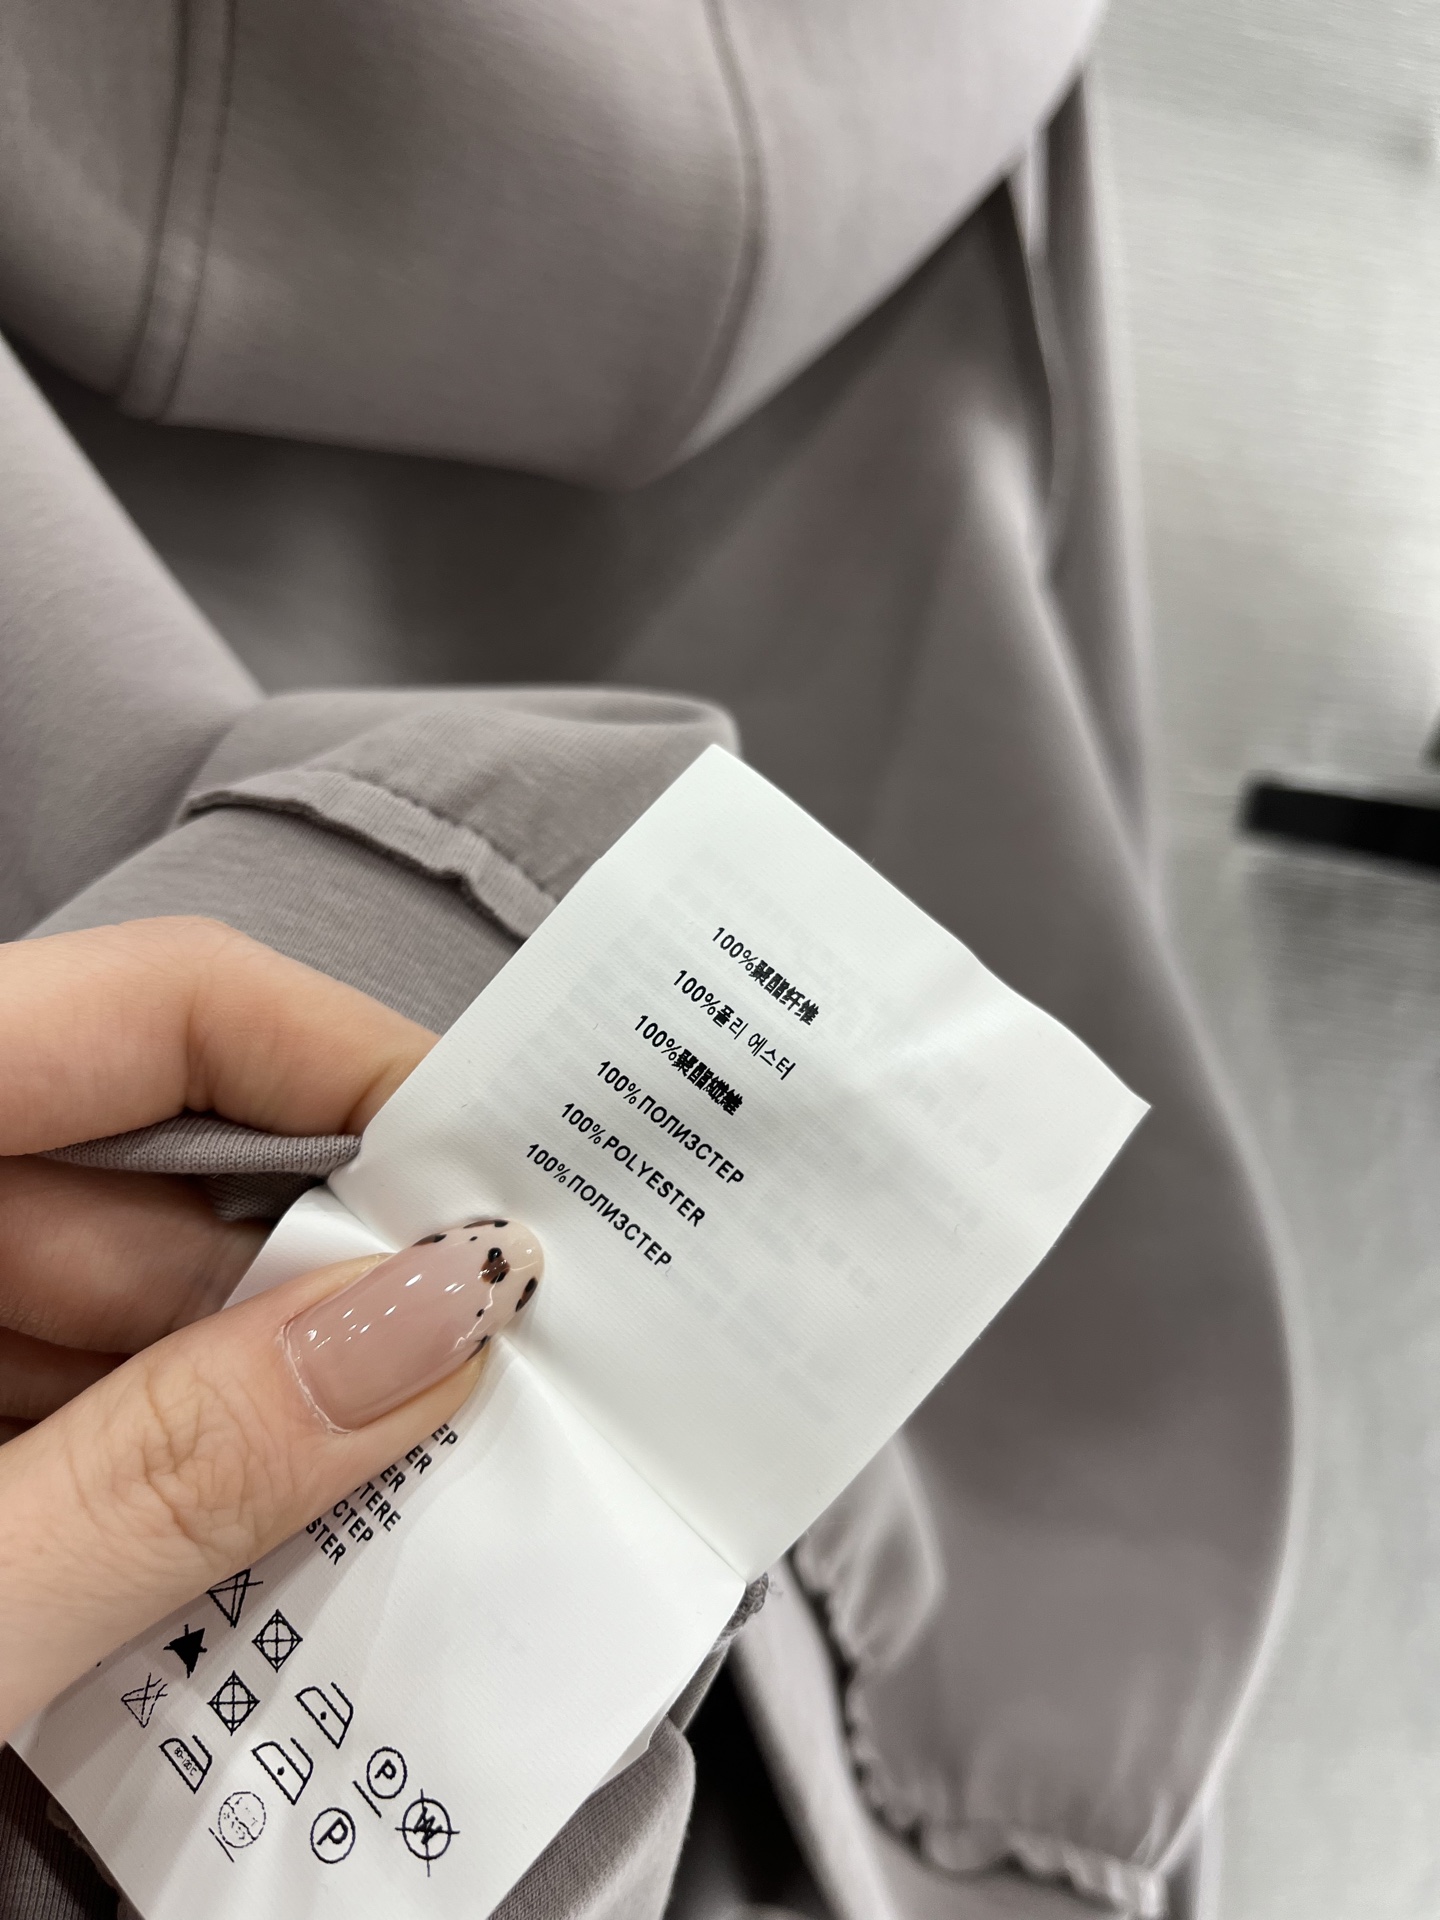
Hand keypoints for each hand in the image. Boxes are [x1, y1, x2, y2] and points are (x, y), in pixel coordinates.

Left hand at [0, 919, 524, 1737]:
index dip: (350, 1065)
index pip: (159, 1007)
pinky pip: (65, 1392)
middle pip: (159, 1179)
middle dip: (329, 1294)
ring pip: (121, 1307)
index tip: (508, 1175)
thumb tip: (427, 1330)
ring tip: (389, 1516)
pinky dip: (160, 1468)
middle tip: (489, 1394)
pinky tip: (240, 1563)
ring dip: (257, 1412)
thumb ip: (167, 1472)